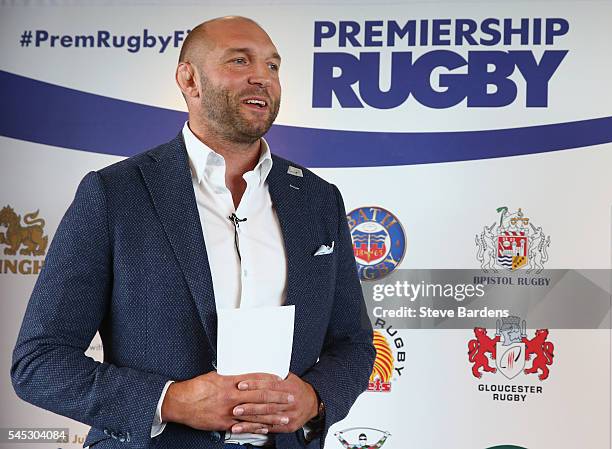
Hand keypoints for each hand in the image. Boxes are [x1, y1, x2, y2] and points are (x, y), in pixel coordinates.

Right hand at [161, 372, 292, 431]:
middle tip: (290, 399)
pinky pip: (244, 426)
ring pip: (255, 413)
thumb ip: (231, 376)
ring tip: (284, 417)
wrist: (180, 402)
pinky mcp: (224, 423)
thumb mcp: (215, 376)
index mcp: (230, 381)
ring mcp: (229, 410)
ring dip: (272, 416)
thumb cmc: (196, 388)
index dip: (271, 380)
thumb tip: (244, 374)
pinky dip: (256, 428)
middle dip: (278, 398)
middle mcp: (232, 395)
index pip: (256, 379)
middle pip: (260, 396)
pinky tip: (266, 428)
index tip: (282, 381)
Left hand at [231, 372, 318, 433]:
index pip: (269, 385)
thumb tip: (255, 366)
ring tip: (236, 420)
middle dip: (249, 406)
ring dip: (249, 420)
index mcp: (289, 387)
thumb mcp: (289, 377)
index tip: (241, 385)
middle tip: (235, 407)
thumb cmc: (297, 388)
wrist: (312, 402)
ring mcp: (290, 415)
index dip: (254, 385)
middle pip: (267, 404)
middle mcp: (290, 401)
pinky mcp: (288, 426)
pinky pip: (270, 428)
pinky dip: (255, 429)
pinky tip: (244, 428)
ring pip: (267, 417)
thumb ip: (274, 375)